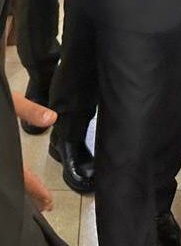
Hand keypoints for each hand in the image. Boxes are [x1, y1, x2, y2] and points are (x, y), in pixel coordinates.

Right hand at [11, 94, 56, 212]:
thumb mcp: (7, 100)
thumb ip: (28, 110)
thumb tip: (52, 119)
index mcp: (2, 150)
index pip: (22, 175)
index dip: (36, 190)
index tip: (48, 201)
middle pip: (8, 186)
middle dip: (26, 195)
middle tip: (42, 204)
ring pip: (1, 183)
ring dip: (13, 191)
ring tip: (29, 197)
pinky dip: (4, 181)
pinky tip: (11, 180)